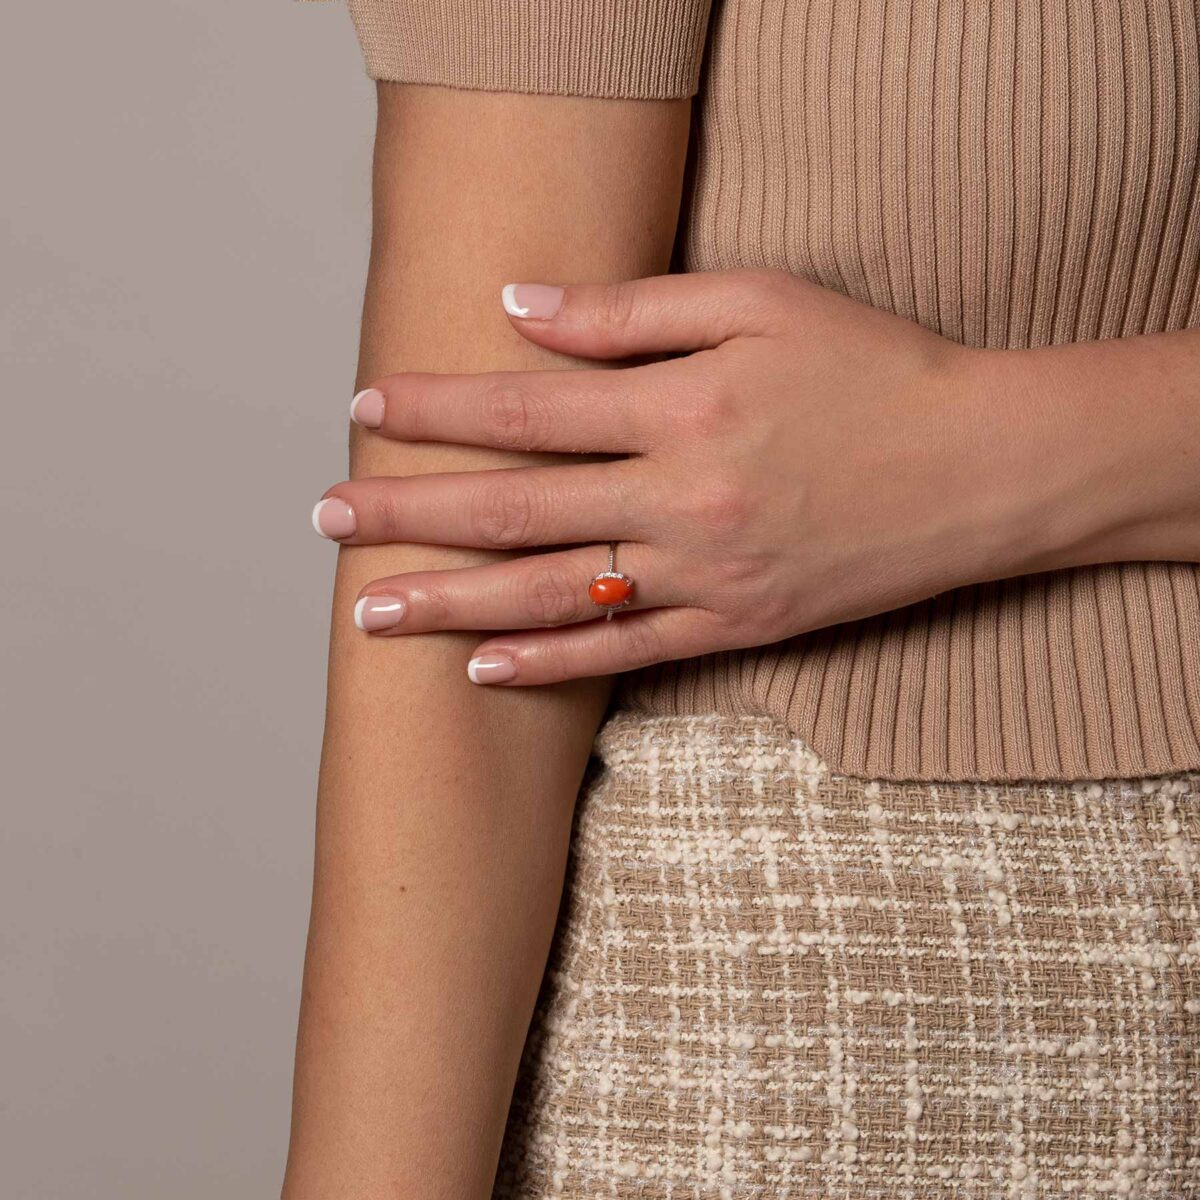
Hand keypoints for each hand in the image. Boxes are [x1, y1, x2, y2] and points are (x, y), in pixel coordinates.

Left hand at [313, 268, 1039, 685]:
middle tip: (323, 521)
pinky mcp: (739, 627)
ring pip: (554, 594)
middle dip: (407, 514)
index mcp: (682, 408)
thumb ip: (632, 312)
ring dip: (452, 602)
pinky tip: (482, 668)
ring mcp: (708, 574)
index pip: (525, 409)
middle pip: (515, 510)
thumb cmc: (875, 369)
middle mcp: (681, 498)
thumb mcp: (760, 303)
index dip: (436, 409)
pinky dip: (551, 662)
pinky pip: (628, 653)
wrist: (983, 468)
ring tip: (368, 611)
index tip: (363, 409)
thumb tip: (519, 307)